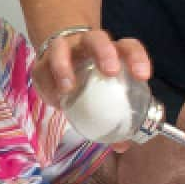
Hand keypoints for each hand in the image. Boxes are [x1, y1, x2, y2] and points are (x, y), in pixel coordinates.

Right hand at [34, 29, 150, 108]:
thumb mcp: (106, 94)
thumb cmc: (91, 79)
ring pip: (62, 46)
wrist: (61, 58)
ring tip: (68, 87)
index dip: (137, 58)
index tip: (143, 76)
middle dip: (104, 52)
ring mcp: (63, 48)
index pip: (127, 47)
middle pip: (97, 39)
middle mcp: (87, 45)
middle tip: (110, 71)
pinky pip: (42, 69)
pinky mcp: (43, 59)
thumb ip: (115, 117)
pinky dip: (47, 85)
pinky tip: (54, 101)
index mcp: (111, 52)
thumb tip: (122, 145)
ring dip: (64, 66)